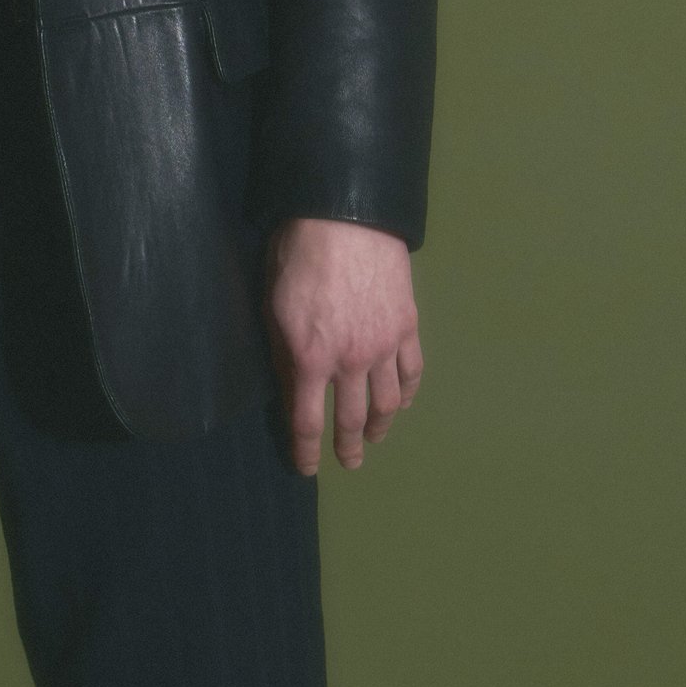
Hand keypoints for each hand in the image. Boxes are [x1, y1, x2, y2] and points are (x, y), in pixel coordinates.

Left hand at [266, 218, 422, 475]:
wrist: (346, 218)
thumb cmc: (297, 257)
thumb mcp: (273, 309)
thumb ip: (284, 354)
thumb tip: (293, 387)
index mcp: (311, 359)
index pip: (307, 421)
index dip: (305, 450)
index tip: (306, 467)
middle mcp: (351, 361)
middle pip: (352, 419)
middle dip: (348, 446)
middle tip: (349, 463)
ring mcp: (385, 345)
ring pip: (387, 402)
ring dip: (381, 426)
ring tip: (374, 438)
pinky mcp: (407, 325)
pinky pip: (412, 371)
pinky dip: (407, 393)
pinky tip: (402, 402)